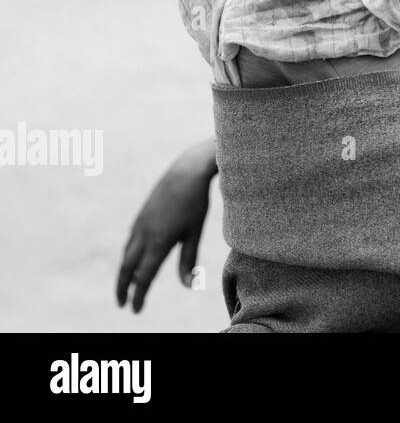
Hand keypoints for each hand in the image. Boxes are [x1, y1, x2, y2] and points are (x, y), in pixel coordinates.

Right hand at [115, 140, 216, 312]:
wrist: (186, 170)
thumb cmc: (196, 202)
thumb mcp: (195, 232)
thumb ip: (189, 260)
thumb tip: (188, 286)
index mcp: (159, 242)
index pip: (145, 276)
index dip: (139, 295)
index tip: (135, 310)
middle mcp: (144, 234)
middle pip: (127, 268)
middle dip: (123, 288)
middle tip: (122, 304)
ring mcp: (140, 223)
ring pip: (127, 253)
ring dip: (124, 272)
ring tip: (127, 284)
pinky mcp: (142, 214)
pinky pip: (131, 240)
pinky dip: (129, 254)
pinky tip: (133, 256)